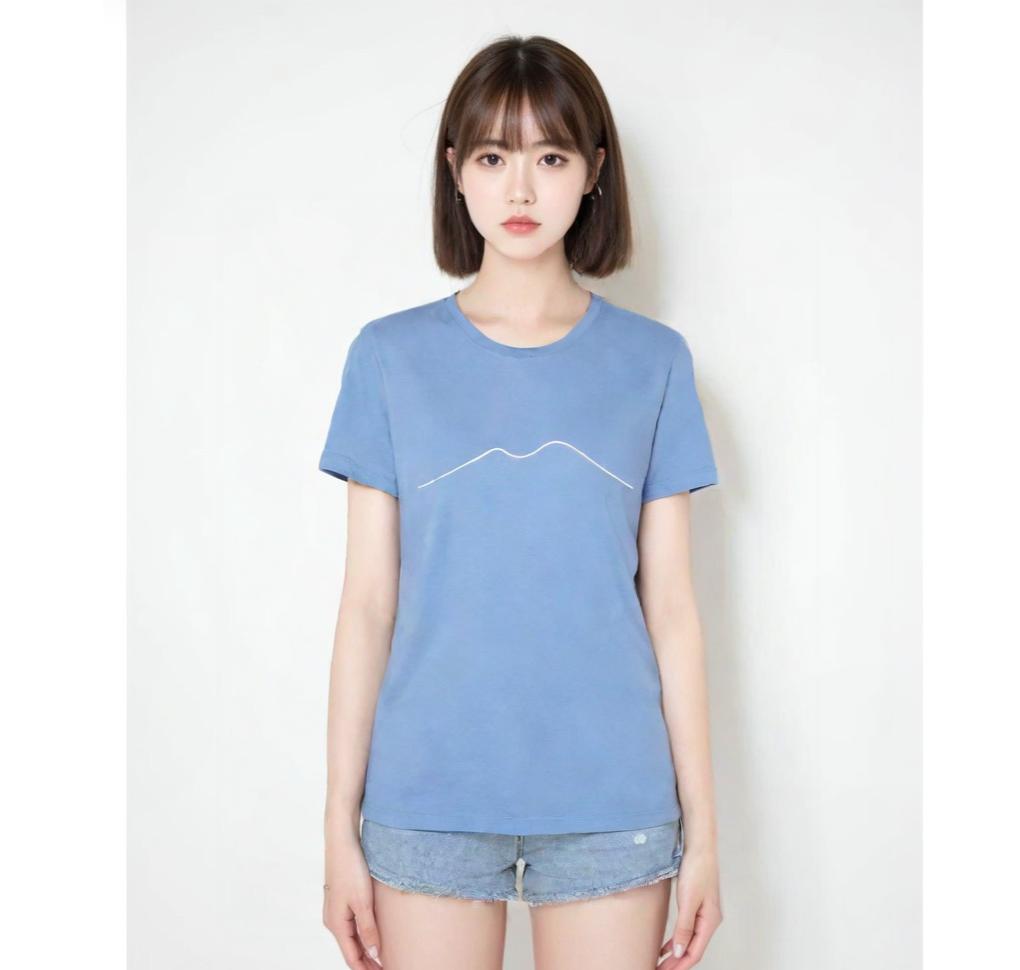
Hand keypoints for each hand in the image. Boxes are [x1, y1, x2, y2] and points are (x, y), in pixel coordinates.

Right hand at [322, 839, 383, 967]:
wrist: (342, 842)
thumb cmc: (351, 869)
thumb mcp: (362, 901)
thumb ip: (368, 929)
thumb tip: (374, 954)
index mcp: (336, 924)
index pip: (352, 958)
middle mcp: (333, 920)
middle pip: (351, 950)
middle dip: (367, 962)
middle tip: (388, 968)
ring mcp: (336, 910)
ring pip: (352, 938)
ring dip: (366, 950)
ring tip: (384, 957)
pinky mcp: (341, 900)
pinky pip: (352, 926)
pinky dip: (363, 936)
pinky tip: (374, 935)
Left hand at [656, 845, 722, 967]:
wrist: (700, 846)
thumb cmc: (697, 869)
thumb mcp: (688, 901)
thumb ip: (684, 928)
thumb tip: (679, 952)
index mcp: (710, 921)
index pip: (695, 952)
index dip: (680, 965)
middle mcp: (709, 920)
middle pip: (693, 949)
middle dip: (677, 963)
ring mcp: (704, 912)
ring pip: (690, 940)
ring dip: (676, 953)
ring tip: (661, 963)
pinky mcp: (697, 904)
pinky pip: (688, 929)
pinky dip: (677, 940)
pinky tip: (667, 946)